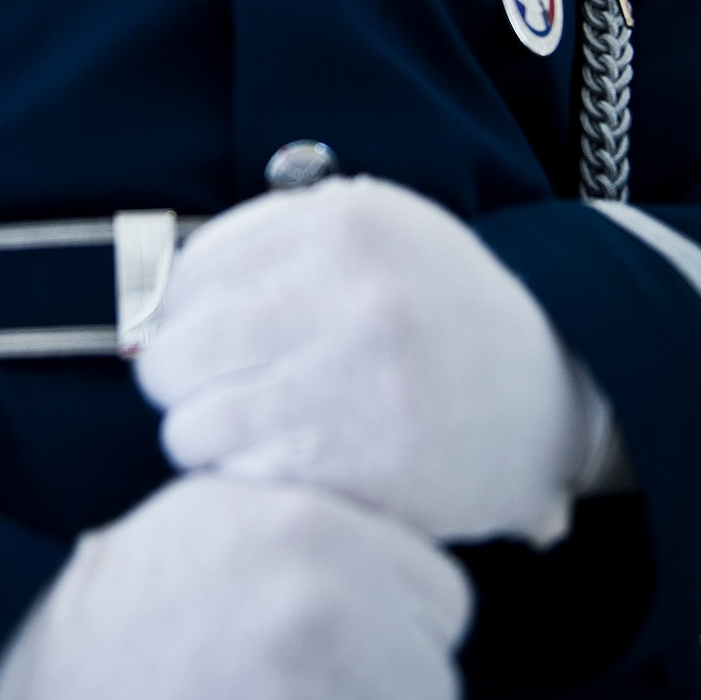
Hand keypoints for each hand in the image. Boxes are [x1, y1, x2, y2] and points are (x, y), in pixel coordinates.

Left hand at [137, 176, 608, 545]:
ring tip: (236, 429)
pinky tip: (274, 462)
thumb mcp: (371, 231)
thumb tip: (150, 296)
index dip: (173, 311)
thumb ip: (271, 242)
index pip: (190, 271)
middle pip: (180, 347)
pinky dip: (240, 477)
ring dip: (198, 433)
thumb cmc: (432, 305)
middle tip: (194, 389)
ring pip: (196, 421)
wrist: (549, 385)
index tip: (190, 333)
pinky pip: (244, 476)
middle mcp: (354, 295)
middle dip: (172, 375)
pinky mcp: (371, 465)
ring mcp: (362, 382)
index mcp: (344, 223)